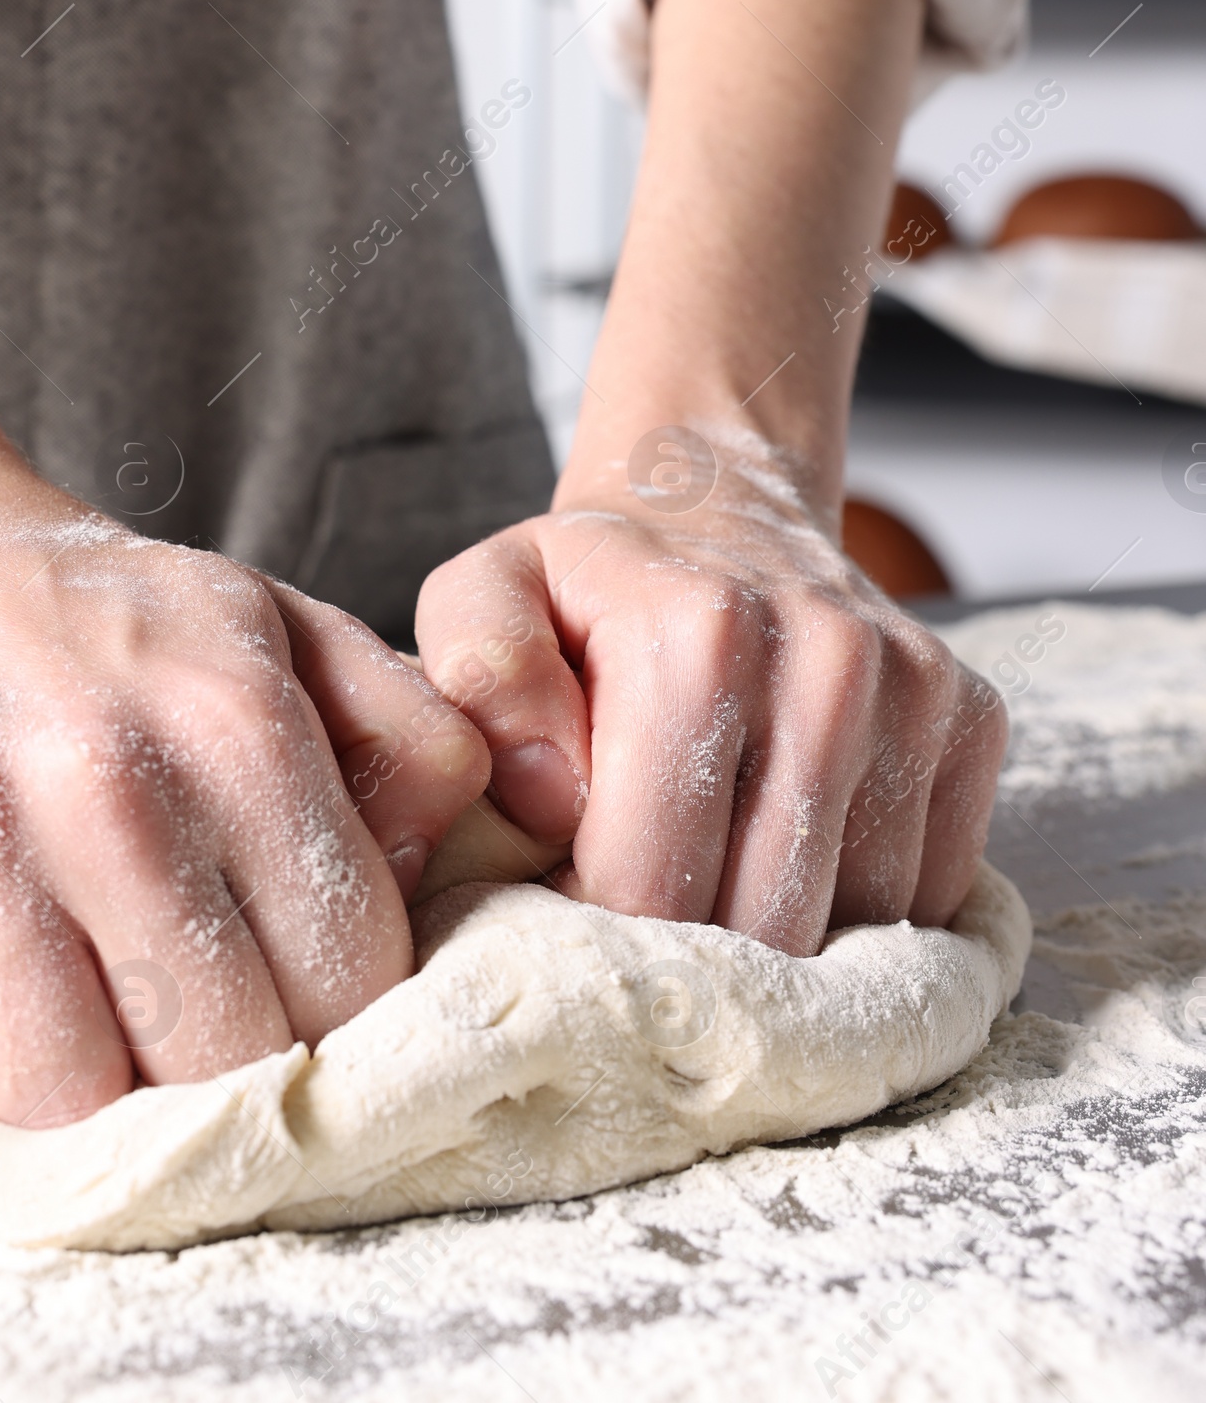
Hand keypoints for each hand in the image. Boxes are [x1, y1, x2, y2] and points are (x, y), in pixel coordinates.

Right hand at [0, 471, 486, 1137]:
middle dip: (214, 1066)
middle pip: (211, 1064)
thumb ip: (414, 745)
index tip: (290, 988)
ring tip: (70, 1002)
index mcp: (233, 720)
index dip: (333, 1015)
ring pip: (54, 1100)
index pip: (346, 985)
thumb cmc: (120, 626)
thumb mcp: (297, 636)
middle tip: (177, 1006)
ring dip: (72, 1088)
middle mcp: (99, 776)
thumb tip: (440, 882)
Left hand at [415, 429, 1005, 954]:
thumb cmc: (591, 589)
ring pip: (858, 924)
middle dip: (692, 949)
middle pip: (765, 925)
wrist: (714, 508)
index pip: (652, 888)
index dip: (595, 924)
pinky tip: (797, 847)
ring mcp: (917, 691)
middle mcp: (831, 658)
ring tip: (719, 863)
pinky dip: (864, 905)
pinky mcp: (975, 722)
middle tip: (645, 905)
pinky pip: (933, 896)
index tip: (570, 897)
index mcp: (702, 635)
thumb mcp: (486, 598)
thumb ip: (482, 679)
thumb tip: (554, 794)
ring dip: (784, 931)